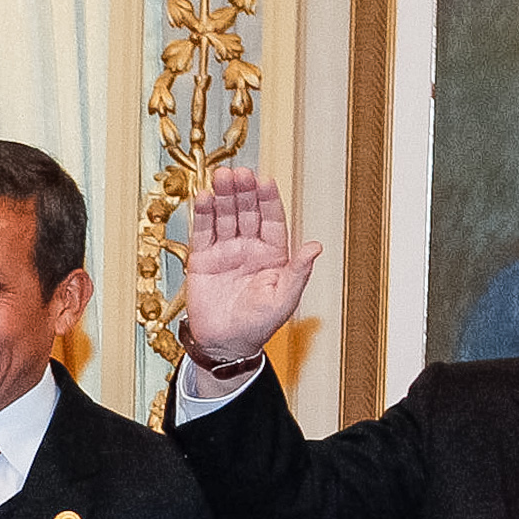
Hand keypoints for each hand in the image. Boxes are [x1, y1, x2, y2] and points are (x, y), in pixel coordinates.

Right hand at [180, 167, 322, 366]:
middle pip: (247, 212)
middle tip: (239, 173)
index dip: (268, 200)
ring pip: (225, 216)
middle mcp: (249, 248)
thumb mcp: (284, 299)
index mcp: (272, 255)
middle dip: (243, 191)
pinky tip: (203, 198)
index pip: (271, 220)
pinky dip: (203, 215)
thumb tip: (315, 247)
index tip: (265, 181)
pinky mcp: (202, 260)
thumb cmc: (258, 325)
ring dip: (223, 196)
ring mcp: (225, 252)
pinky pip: (203, 232)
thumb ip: (298, 271)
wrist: (225, 344)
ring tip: (221, 177)